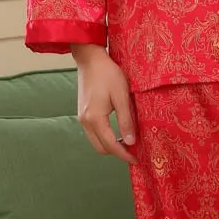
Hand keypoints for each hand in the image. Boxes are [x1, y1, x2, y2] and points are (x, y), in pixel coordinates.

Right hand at [70, 44, 137, 164]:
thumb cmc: (108, 74)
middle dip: (117, 153)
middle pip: (101, 148)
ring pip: (96, 141)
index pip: (110, 145)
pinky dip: (104, 137)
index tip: (137, 159)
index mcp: (95, 118)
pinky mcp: (82, 113)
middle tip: (134, 152)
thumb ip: (126, 120)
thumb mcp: (122, 96)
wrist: (90, 59)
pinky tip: (117, 132)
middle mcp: (85, 121)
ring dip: (110, 145)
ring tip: (127, 143)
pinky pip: (93, 133)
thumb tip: (130, 141)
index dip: (124, 155)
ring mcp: (82, 118)